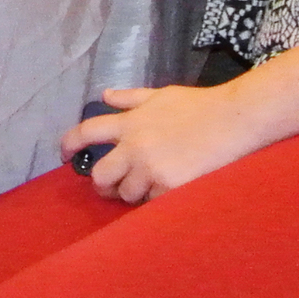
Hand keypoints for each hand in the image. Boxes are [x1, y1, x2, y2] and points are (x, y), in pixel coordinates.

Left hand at [63, 83, 272, 203]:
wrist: (234, 120)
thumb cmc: (200, 106)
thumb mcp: (161, 95)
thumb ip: (130, 98)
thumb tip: (104, 95)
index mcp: (129, 123)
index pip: (85, 132)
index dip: (68, 145)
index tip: (64, 156)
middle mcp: (134, 147)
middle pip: (99, 175)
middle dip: (102, 184)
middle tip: (111, 186)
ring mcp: (151, 168)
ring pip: (126, 193)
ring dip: (133, 193)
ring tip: (148, 186)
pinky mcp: (170, 186)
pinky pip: (153, 202)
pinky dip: (157, 199)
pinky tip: (169, 190)